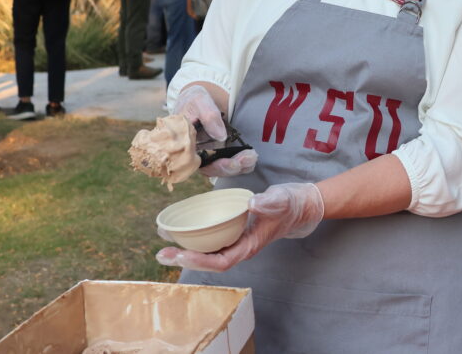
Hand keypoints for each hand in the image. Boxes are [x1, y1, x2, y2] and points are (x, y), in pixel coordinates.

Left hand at [156, 182, 324, 271]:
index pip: (222, 261)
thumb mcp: (281, 200)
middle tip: (162, 253)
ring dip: (185, 250)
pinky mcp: (233, 231)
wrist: (300, 204)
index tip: (182, 254)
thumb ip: (268, 203)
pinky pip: (211, 240)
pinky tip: (181, 231)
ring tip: (164, 244)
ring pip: (208, 252)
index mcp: (250, 245)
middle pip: (210, 260)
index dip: (201, 260)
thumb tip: (251, 204)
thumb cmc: (290, 204)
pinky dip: (195, 238)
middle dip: (185, 258)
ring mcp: (236, 240)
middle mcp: (240, 247)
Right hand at [172, 85, 257, 176]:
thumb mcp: (199, 101)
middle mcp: (196, 154)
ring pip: (221, 168)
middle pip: (212, 169)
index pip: (199, 164)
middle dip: (231, 167)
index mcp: (185, 146)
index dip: (216, 167)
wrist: (200, 99)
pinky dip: (241, 164)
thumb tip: (221, 136)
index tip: (232, 163)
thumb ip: (208, 116)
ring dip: (239, 167)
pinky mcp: (220, 152)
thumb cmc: (195, 100)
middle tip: (247, 160)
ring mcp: (208, 154)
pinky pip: (230, 163)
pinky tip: (251, 157)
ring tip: (252, 157)